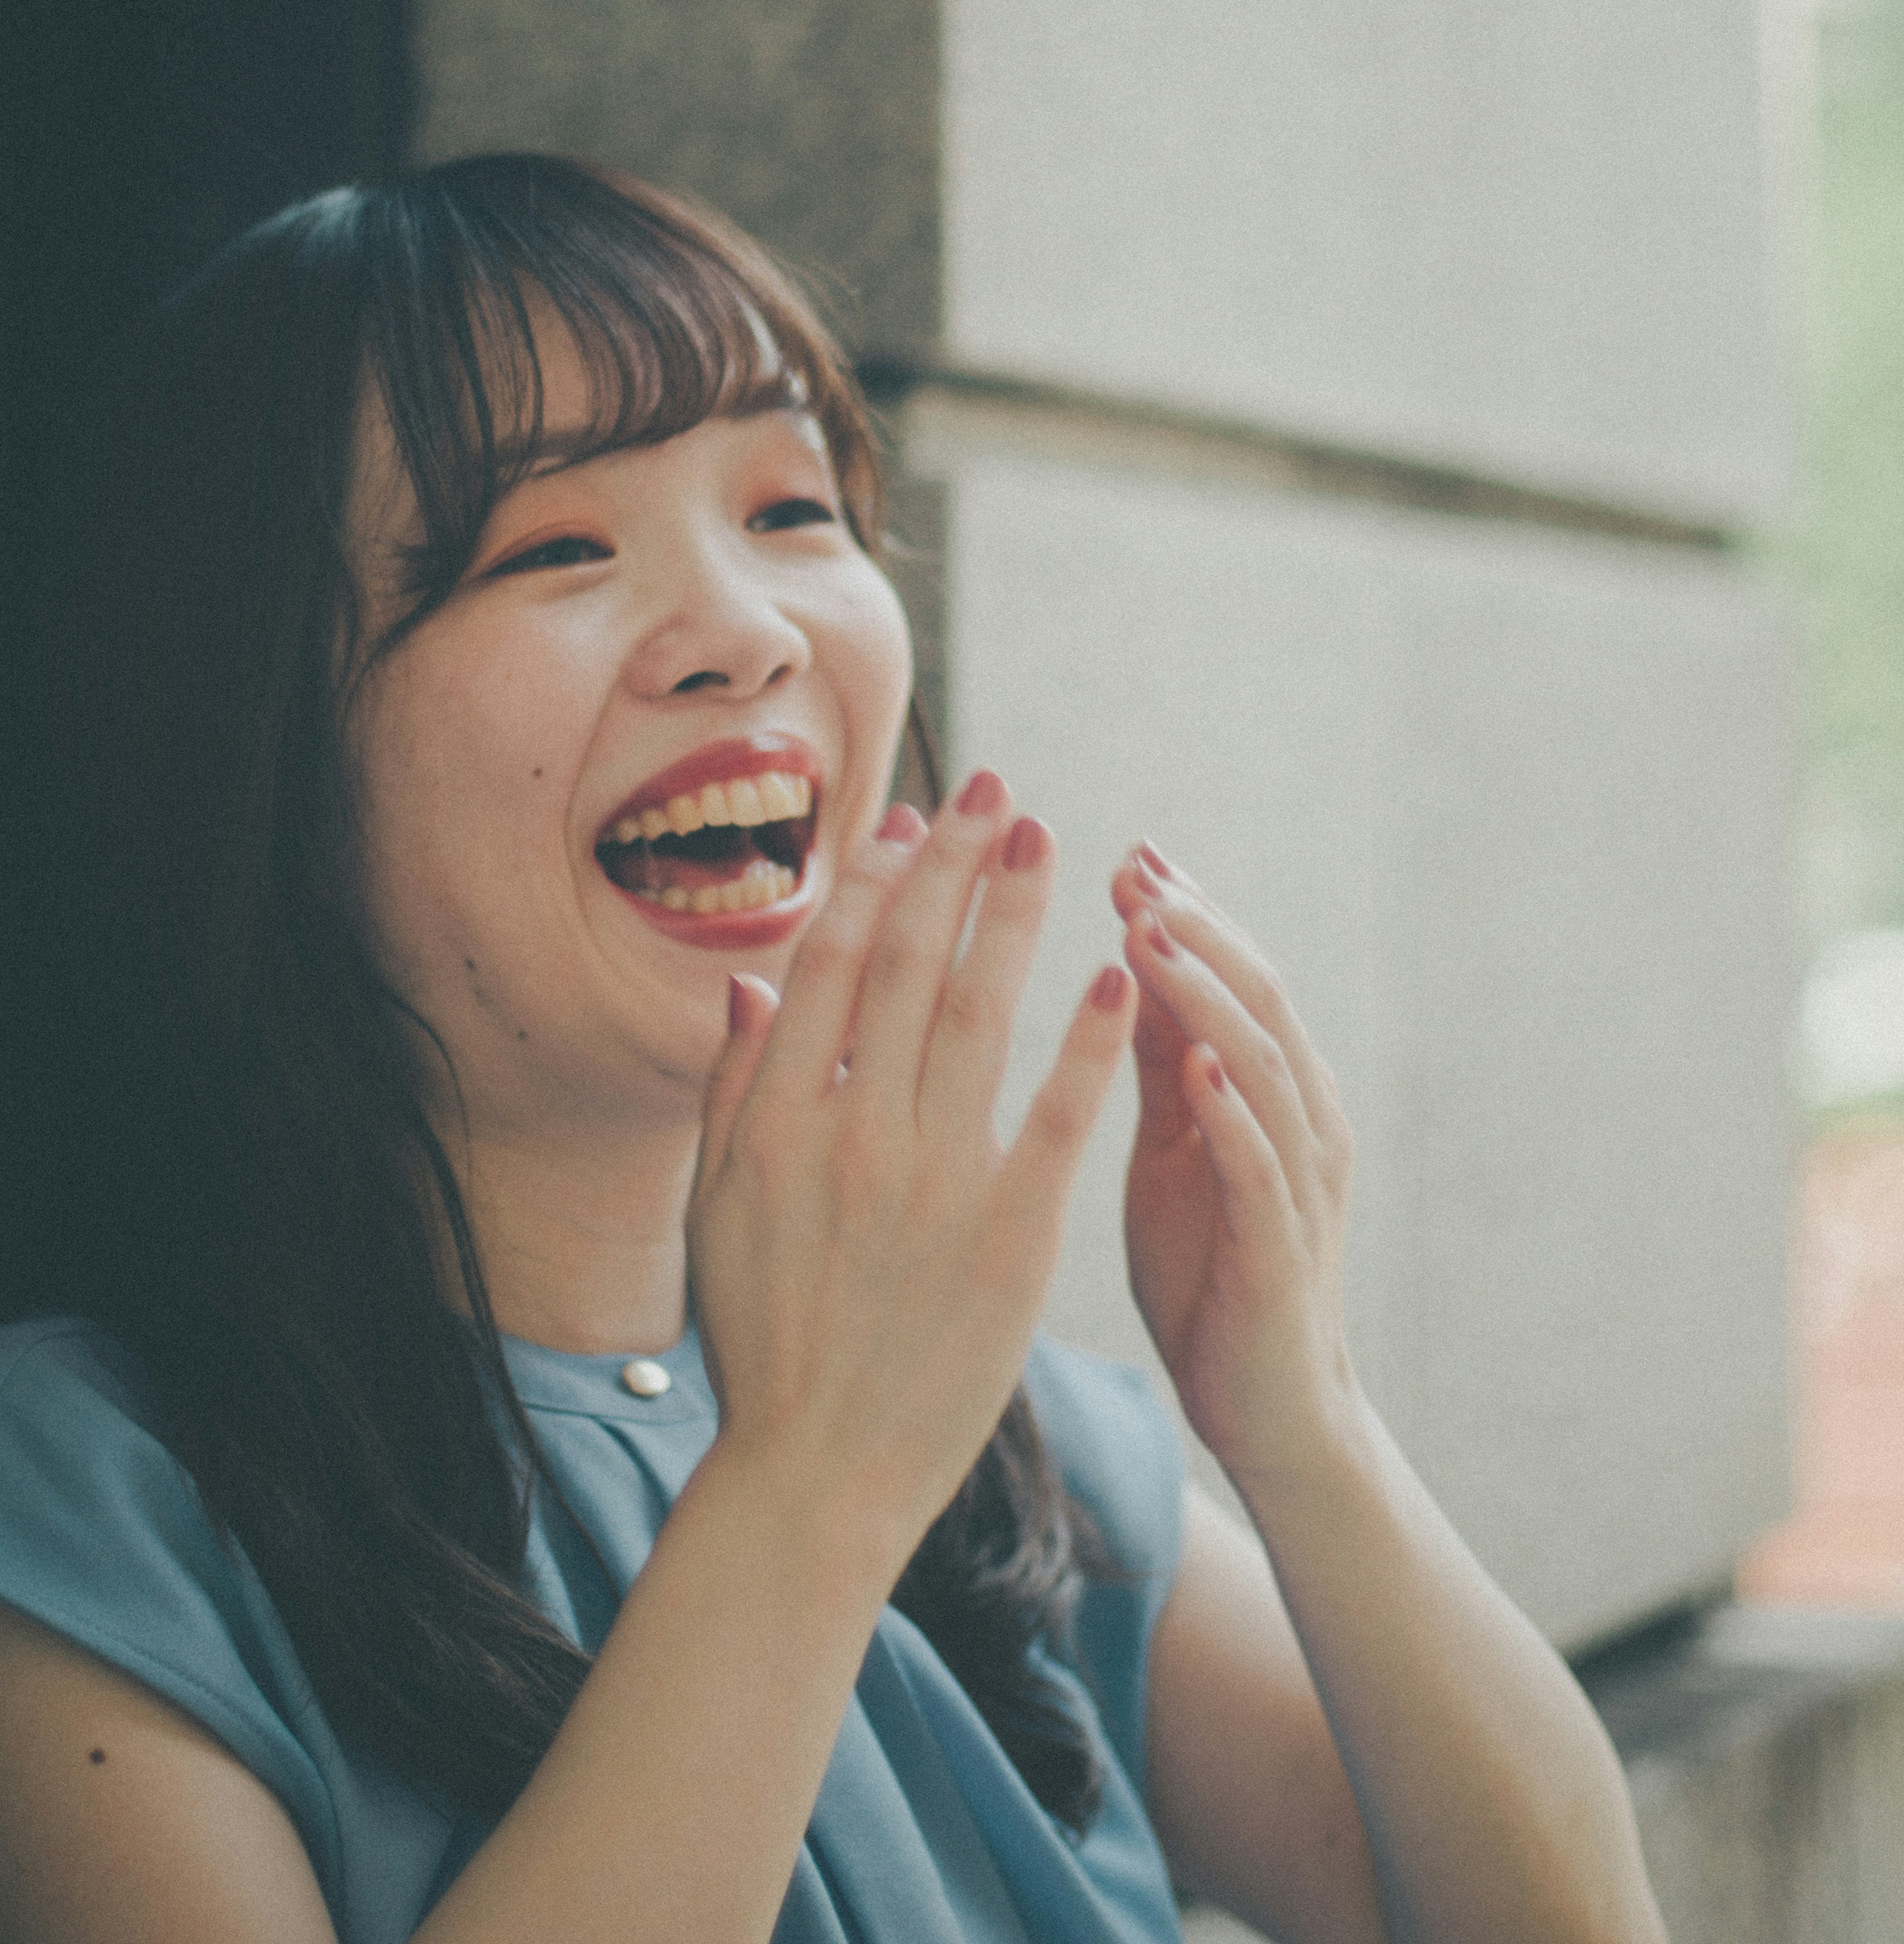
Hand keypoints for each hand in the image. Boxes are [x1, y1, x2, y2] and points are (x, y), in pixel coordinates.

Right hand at [687, 777, 1134, 1585]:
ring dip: (1015, 917)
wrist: (815, 1478)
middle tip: (997, 793)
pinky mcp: (1010, 1240)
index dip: (874, 882)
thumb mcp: (715, 1210)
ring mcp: (932, 1186)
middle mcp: (851, 1137)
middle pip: (908, 966)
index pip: (831, 966)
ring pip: (979, 1016)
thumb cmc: (766, 1339)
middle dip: (955, 866)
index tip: (913, 820)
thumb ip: (732, 1091)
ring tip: (1049, 846)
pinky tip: (1114, 977)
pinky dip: (1086, 1041)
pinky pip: (1057, 1118)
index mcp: (775, 1125)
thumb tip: (751, 983)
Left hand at [1111, 847, 1361, 1500]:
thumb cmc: (1210, 1269)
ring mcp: (1298, 1184)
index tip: (1125, 852)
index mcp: (1270, 1090)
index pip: (1233, 975)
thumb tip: (1128, 955)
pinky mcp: (1280, 1252)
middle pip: (1259, 998)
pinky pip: (1262, 1170)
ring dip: (1207, 996)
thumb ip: (1160, 1059)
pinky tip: (1196, 1067)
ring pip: (1264, 1066)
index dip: (1186, 911)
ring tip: (1152, 936)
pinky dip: (1232, 1113)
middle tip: (1135, 870)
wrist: (1269, 1407)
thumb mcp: (1173, 1145)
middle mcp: (1301, 1120)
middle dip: (1197, 928)